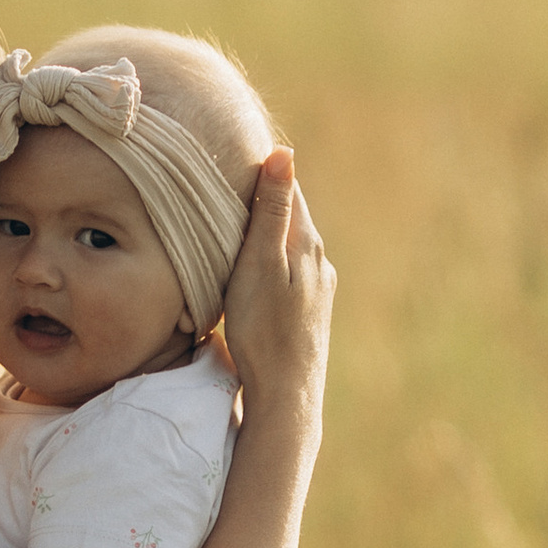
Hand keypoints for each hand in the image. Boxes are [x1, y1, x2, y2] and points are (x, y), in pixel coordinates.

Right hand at [218, 145, 331, 436]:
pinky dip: (270, 261)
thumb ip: (271, 210)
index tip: (236, 154)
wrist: (287, 394)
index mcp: (306, 243)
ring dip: (267, 233)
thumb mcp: (259, 263)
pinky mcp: (310, 312)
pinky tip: (253, 271)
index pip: (287, 189)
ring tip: (236, 225)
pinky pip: (289, 272)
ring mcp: (317, 288)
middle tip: (229, 184)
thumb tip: (284, 153)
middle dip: (264, 200)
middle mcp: (319, 261)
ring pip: (289, 246)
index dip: (263, 171)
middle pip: (289, 217)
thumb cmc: (263, 328)